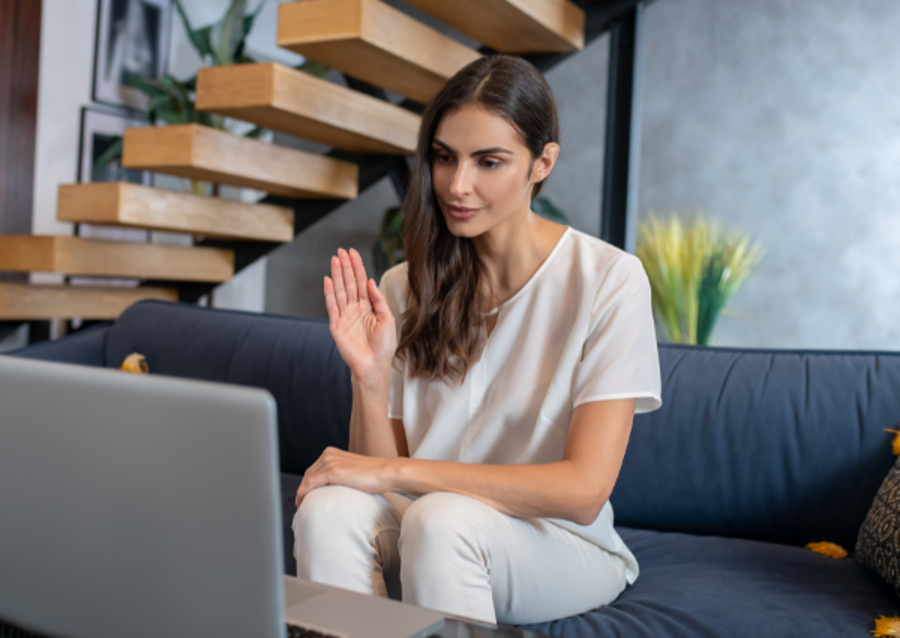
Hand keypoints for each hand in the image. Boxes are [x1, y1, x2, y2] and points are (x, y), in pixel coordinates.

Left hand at [295, 447, 395, 507]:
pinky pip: (309, 485)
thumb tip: (333, 488)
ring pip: (306, 481)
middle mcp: (328, 455)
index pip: (312, 470)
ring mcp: (329, 462)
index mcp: (331, 453)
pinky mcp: (333, 472)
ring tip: (301, 508)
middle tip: (301, 505)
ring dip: (300, 495)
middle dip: (302, 490)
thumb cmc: (374, 475)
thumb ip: (341, 473)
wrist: (386, 472)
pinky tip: (302, 505)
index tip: (305, 498)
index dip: (306, 485)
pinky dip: (302, 495)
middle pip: (307, 475)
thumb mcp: (352, 470)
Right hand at [324, 248, 396, 381]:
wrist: (374, 366)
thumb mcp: (388, 319)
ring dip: (337, 275)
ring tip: (335, 259)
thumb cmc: (384, 346)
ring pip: (340, 291)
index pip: (361, 283)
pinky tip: (328, 279)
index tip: (353, 253)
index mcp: (369, 307)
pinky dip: (329, 292)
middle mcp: (355, 309)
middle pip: (349, 283)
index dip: (357, 268)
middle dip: (346, 267)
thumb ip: (379, 300)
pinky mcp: (336, 325)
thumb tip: (370, 281)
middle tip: (342, 251)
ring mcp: (345, 316)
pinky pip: (331, 306)